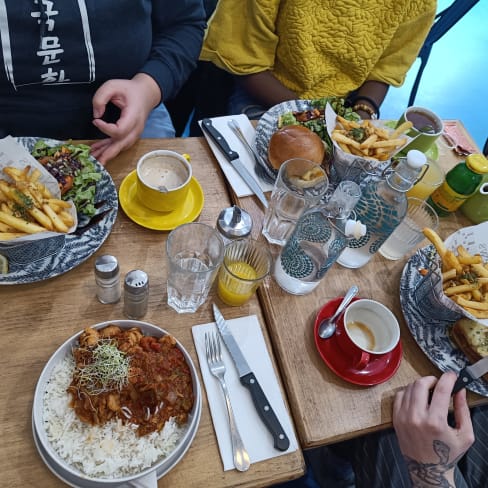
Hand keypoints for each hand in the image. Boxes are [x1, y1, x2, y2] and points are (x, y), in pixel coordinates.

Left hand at [90, 74, 160, 163]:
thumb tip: (96, 115)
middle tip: (97, 162)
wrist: (146, 94)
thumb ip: (100, 97)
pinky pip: (119, 144)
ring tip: (93, 159)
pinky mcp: (130, 135)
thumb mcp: (113, 86)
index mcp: (133, 116)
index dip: (106, 128)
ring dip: (107, 153)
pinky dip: (108, 149)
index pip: (120, 130)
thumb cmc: (131, 90)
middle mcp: (135, 129)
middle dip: (108, 154)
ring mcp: (134, 134)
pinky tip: (98, 152)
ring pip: (120, 147)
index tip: (95, 120)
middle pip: (122, 145)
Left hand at [393, 372, 473, 486]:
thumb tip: (460, 390)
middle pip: (421, 384)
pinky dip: (408, 392)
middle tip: (439, 383)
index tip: (452, 375)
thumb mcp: (465, 435)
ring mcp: (403, 417)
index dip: (448, 379)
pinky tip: (417, 397)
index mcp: (435, 422)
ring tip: (429, 390)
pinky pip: (399, 395)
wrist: (427, 470)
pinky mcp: (396, 418)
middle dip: (432, 379)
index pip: (441, 390)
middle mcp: (417, 418)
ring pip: (409, 388)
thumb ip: (464, 410)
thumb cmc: (447, 454)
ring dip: (421, 385)